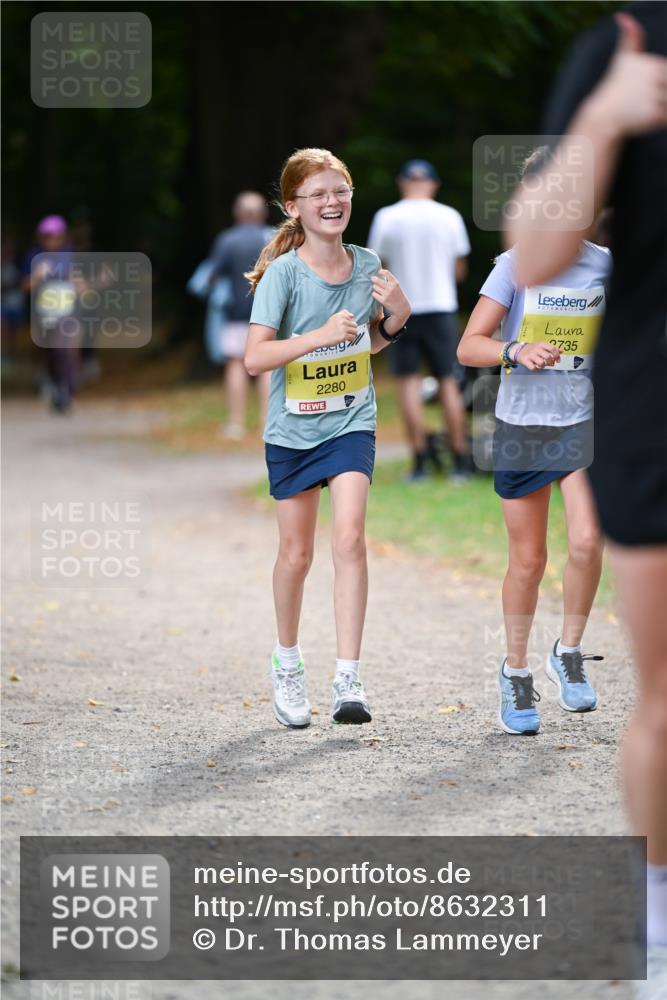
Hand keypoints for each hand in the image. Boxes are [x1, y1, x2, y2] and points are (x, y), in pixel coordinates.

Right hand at [318, 310, 357, 347]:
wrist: (321, 337)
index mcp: (340, 315)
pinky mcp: (344, 335)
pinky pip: (353, 337)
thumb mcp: (334, 318)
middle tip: (347, 332)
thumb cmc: (328, 329)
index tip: (346, 326)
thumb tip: (352, 316)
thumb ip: (343, 314)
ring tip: (347, 336)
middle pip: (355, 324)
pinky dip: (350, 339)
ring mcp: (343, 328)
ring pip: (355, 331)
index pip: (352, 317)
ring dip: (352, 334)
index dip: (349, 322)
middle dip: (352, 329)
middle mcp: (342, 321)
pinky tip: (346, 339)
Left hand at [371, 269, 409, 321]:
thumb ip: (389, 280)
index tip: (379, 272)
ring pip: (375, 287)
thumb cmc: (398, 295)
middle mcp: (391, 288)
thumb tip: (379, 272)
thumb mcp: (396, 286)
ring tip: (378, 289)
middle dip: (374, 279)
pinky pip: (374, 294)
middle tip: (373, 279)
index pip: (386, 273)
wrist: (402, 307)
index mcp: (395, 282)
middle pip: (377, 280)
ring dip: (375, 287)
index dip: (380, 271)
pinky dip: (374, 294)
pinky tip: (378, 295)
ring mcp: (387, 294)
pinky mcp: (383, 300)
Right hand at [515, 341, 560, 370]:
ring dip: (543, 366)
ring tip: (542, 365)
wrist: (519, 350)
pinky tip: (536, 367)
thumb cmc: (534, 349)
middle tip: (550, 364)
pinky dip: (536, 369)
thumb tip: (562, 351)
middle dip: (551, 362)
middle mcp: (536, 349)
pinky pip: (533, 368)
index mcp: (542, 344)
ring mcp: (531, 355)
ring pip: (541, 363)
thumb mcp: (542, 346)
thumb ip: (552, 349)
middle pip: (548, 357)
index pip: (552, 349)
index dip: (557, 355)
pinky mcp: (525, 361)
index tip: (558, 360)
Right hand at [587, 14, 666, 136]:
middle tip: (640, 101)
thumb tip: (622, 16)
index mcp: (654, 63)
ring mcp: (655, 96)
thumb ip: (630, 37)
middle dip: (659, 95)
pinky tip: (643, 118)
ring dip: (658, 109)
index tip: (640, 89)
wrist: (603, 115)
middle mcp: (656, 77)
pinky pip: (666, 118)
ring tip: (640, 109)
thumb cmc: (614, 87)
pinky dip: (658, 121)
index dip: (658, 84)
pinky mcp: (654, 114)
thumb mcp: (623, 58)